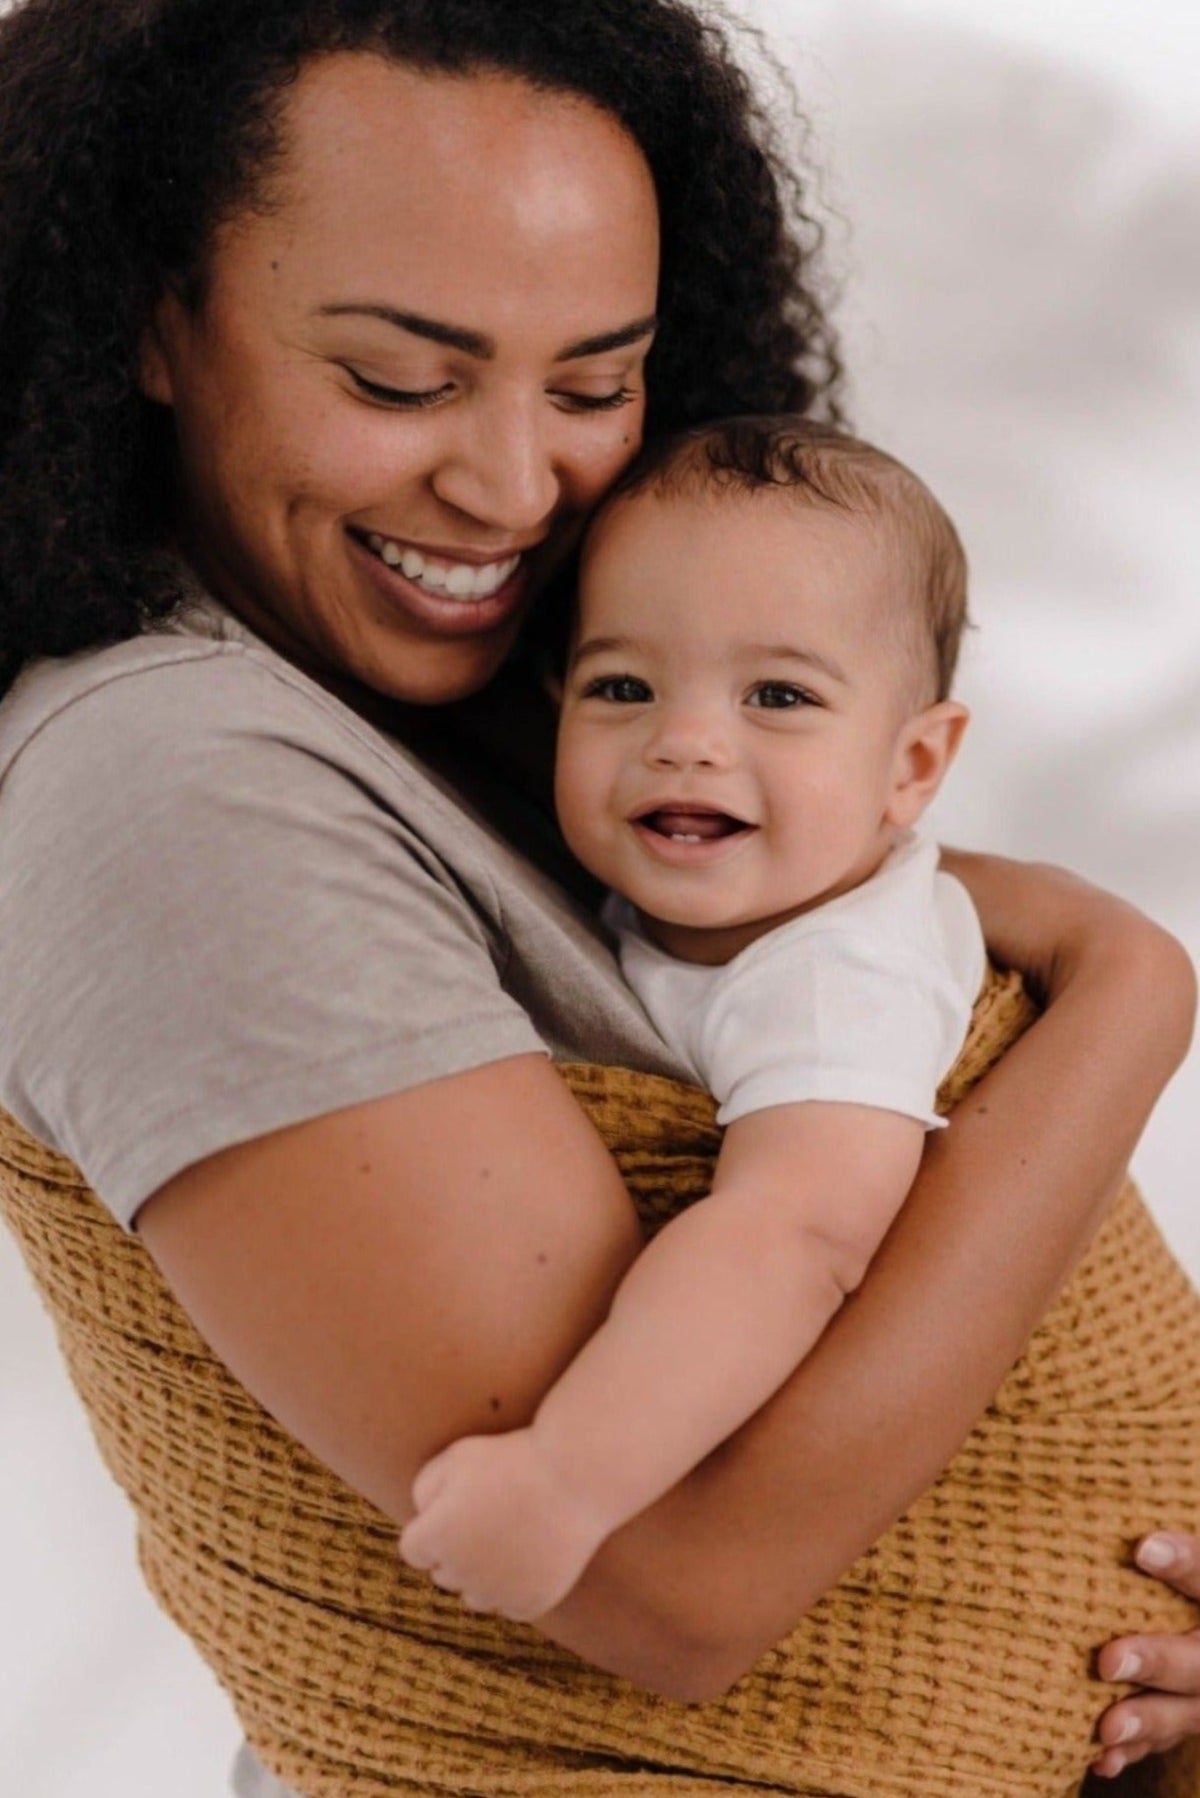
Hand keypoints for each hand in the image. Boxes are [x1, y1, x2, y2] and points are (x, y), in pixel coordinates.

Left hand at [398, 1427, 608, 1622]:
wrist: (576, 1475)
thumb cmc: (513, 1459)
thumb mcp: (458, 1455)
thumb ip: (426, 1488)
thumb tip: (422, 1517)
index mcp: (436, 1538)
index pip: (413, 1550)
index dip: (431, 1526)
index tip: (456, 1507)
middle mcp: (462, 1575)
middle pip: (444, 1573)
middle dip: (456, 1550)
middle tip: (488, 1516)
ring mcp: (499, 1593)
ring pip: (476, 1595)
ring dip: (483, 1573)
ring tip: (508, 1536)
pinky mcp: (533, 1603)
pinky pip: (511, 1605)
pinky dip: (516, 1587)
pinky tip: (529, 1555)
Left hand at [1092, 1534, 1199, 1776]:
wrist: (1183, 1618)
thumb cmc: (1163, 1579)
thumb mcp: (1178, 1560)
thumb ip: (1163, 1551)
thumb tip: (1131, 1538)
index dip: (1184, 1561)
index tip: (1142, 1548)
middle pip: (1199, 1662)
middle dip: (1157, 1662)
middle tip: (1107, 1661)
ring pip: (1185, 1712)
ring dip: (1146, 1721)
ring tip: (1105, 1727)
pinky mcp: (1185, 1714)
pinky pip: (1163, 1742)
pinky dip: (1134, 1751)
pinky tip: (1101, 1759)